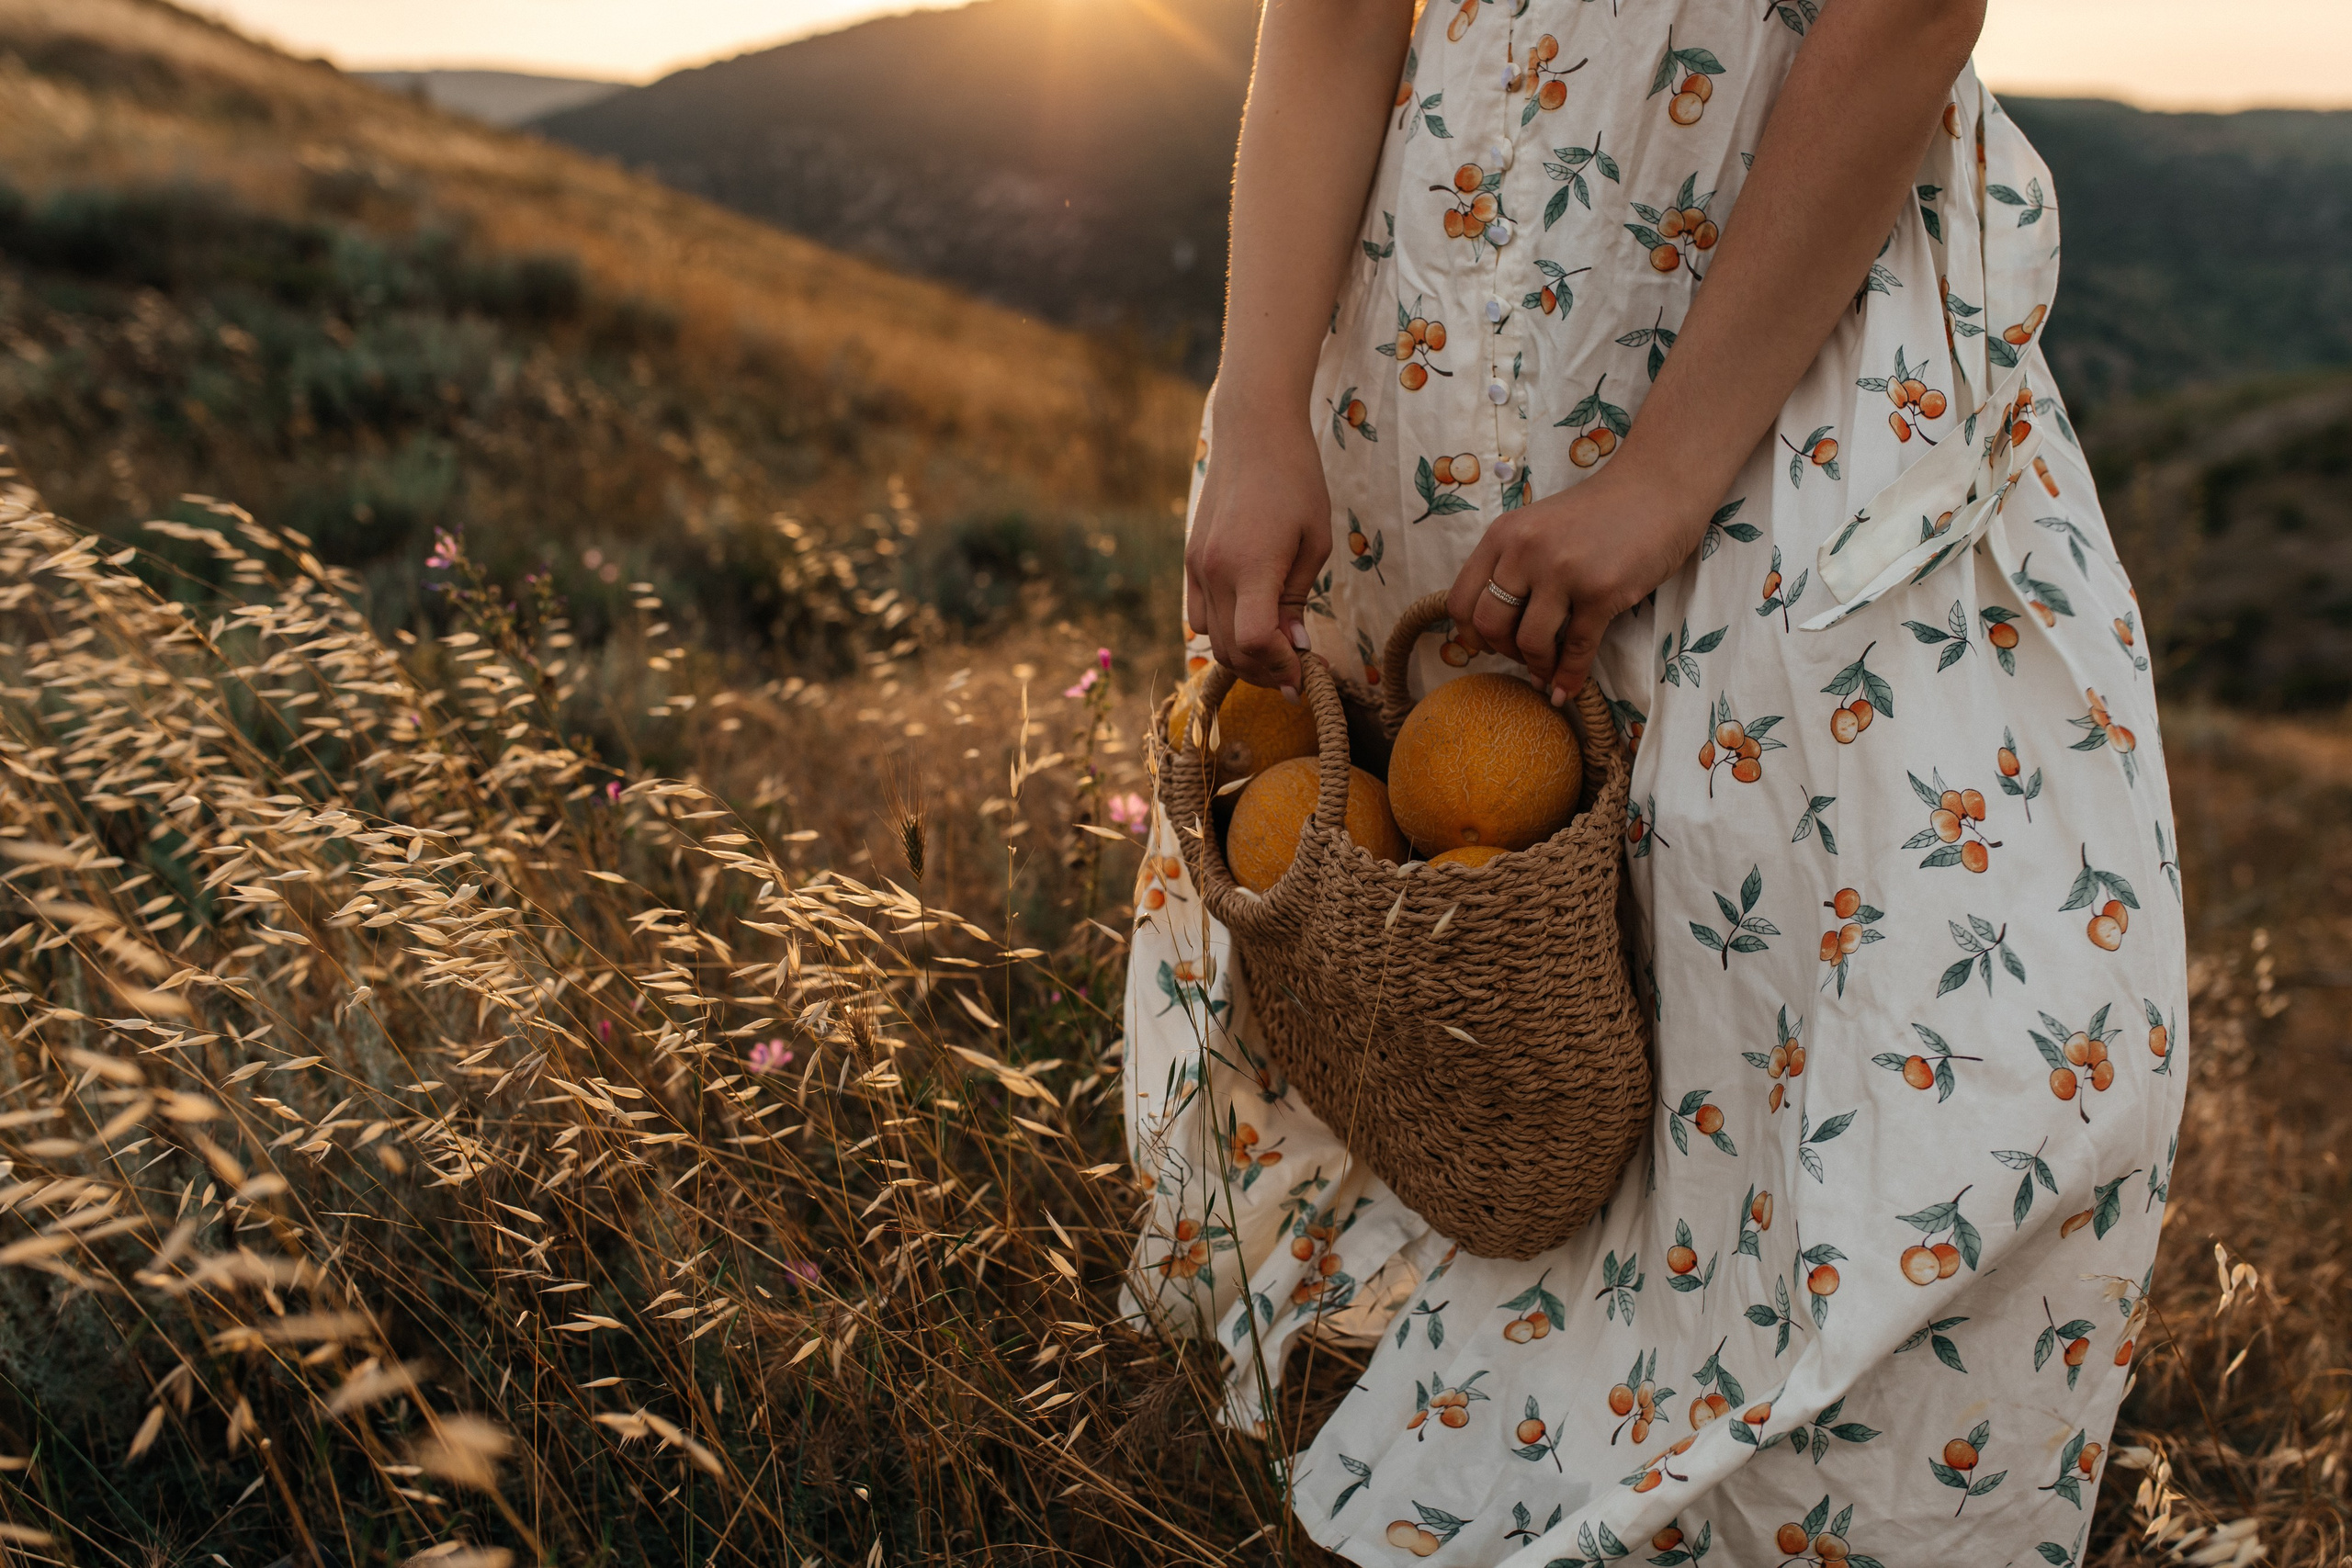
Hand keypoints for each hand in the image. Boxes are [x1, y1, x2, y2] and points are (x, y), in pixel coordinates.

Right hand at [1184, 403, 1332, 693]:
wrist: (1253, 433)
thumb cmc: (1297, 481)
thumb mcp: (1315, 541)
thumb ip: (1298, 597)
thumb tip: (1295, 646)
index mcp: (1252, 566)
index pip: (1256, 641)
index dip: (1281, 667)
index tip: (1303, 674)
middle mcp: (1215, 571)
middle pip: (1232, 650)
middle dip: (1265, 672)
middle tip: (1294, 673)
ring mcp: (1197, 566)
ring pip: (1211, 638)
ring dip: (1243, 656)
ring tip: (1275, 652)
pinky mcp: (1191, 559)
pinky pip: (1199, 614)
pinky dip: (1222, 631)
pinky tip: (1249, 623)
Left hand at [1445, 455, 1711, 701]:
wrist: (1658, 488)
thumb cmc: (1599, 511)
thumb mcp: (1538, 525)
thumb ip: (1511, 563)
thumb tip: (1490, 625)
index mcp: (1503, 534)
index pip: (1460, 599)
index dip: (1469, 632)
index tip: (1488, 643)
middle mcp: (1526, 551)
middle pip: (1489, 624)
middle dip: (1502, 650)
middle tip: (1521, 655)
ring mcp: (1564, 572)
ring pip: (1530, 642)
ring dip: (1537, 666)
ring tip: (1546, 669)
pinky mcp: (1602, 592)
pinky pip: (1575, 649)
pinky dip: (1568, 678)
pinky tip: (1565, 690)